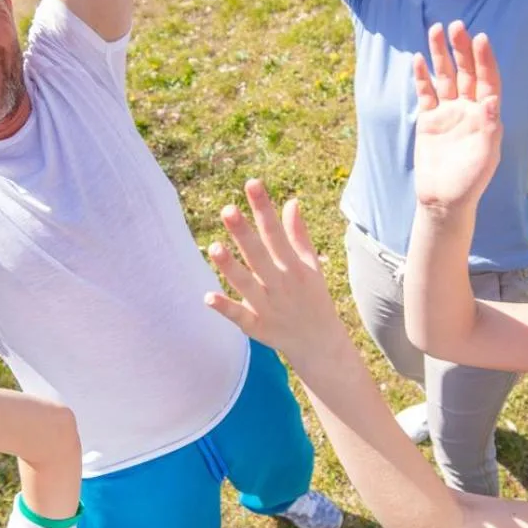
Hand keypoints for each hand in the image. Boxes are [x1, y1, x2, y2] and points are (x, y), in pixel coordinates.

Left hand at [205, 180, 352, 370]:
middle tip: (228, 210)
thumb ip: (299, 235)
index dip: (263, 208)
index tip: (252, 184)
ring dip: (231, 267)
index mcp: (294, 266)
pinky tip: (208, 297)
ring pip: (247, 284)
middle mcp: (281, 284)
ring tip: (214, 247)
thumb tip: (291, 201)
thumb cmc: (312, 298)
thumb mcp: (311, 266)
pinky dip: (226, 308)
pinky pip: (240, 317)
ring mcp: (268, 306)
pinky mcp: (258, 328)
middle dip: (244, 233)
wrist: (320, 343)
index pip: (276, 232)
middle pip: (259, 255)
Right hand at [412, 20, 503, 216]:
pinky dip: (422, 77)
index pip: (487, 80)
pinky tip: (418, 60)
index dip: (484, 59)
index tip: (480, 38)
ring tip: (434, 30)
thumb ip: (490, 126)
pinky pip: (426, 93)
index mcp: (487, 115)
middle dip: (461, 49)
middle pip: (465, 72)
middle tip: (455, 25)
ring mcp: (448, 112)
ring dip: (440, 55)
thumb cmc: (470, 181)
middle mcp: (469, 109)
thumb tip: (492, 99)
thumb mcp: (486, 155)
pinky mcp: (429, 120)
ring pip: (444, 77)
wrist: (444, 199)